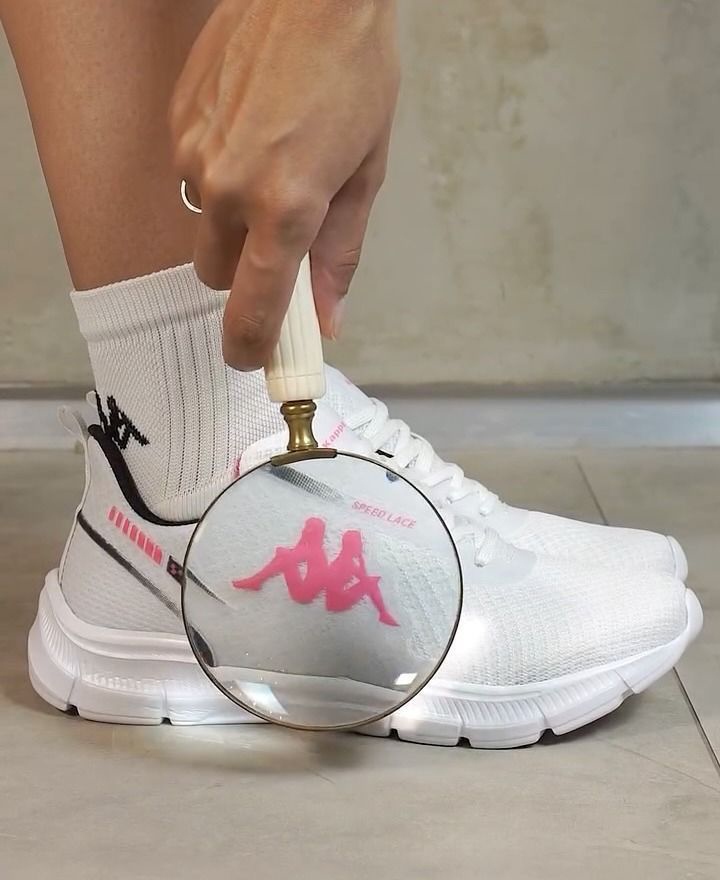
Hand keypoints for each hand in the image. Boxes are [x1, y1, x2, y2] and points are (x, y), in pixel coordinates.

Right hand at [169, 0, 399, 368]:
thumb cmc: (354, 72)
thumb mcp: (365, 174)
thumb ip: (339, 255)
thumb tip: (327, 318)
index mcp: (285, 207)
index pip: (254, 306)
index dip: (251, 344)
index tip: (252, 360)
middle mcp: (229, 188)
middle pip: (217, 274)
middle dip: (245, 271)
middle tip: (277, 241)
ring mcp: (195, 153)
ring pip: (203, 225)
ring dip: (231, 219)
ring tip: (272, 165)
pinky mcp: (179, 123)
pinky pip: (192, 176)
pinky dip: (218, 174)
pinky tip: (250, 133)